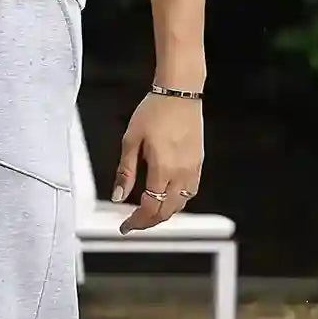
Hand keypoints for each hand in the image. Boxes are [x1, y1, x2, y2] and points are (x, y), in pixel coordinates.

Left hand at [112, 93, 202, 230]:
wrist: (180, 92)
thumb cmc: (155, 110)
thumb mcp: (131, 140)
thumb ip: (125, 171)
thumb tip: (118, 196)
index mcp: (163, 168)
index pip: (150, 207)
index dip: (137, 221)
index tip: (125, 226)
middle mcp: (182, 173)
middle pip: (167, 211)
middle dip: (149, 222)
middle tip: (133, 223)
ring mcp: (193, 169)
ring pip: (180, 204)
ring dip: (164, 213)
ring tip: (148, 213)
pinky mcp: (199, 163)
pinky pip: (191, 192)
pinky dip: (178, 201)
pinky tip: (167, 197)